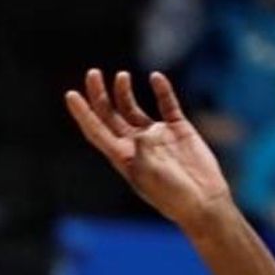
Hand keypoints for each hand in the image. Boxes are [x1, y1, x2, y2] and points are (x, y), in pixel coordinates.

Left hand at [66, 70, 232, 230]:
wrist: (203, 201)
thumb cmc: (172, 194)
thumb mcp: (150, 174)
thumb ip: (142, 151)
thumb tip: (142, 133)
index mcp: (121, 156)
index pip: (96, 130)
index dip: (82, 113)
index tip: (71, 94)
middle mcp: (135, 144)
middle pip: (110, 115)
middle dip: (99, 95)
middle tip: (92, 73)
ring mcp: (157, 136)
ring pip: (133, 109)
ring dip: (124, 92)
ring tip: (121, 76)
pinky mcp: (179, 130)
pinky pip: (168, 105)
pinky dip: (162, 91)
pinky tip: (155, 77)